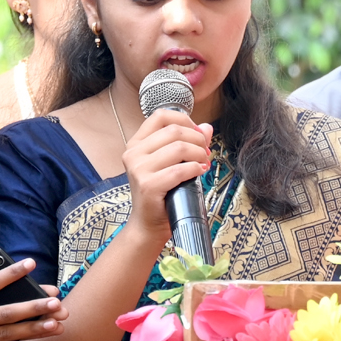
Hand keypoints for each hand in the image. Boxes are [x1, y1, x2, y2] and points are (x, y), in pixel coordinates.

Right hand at [121, 106, 212, 242]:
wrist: (148, 224)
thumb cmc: (161, 193)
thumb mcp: (171, 163)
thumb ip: (186, 143)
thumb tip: (207, 127)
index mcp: (136, 143)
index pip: (160, 116)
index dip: (184, 120)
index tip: (197, 132)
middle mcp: (133, 153)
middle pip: (174, 131)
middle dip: (197, 139)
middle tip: (205, 151)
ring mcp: (139, 169)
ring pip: (178, 148)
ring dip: (198, 154)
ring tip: (203, 163)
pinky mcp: (148, 185)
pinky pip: (179, 170)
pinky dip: (195, 169)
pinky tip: (199, 172)